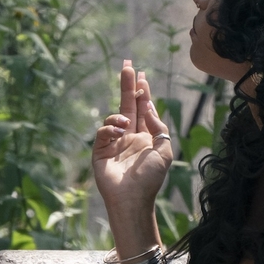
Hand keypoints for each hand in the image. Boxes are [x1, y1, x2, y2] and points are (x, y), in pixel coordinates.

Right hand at [92, 60, 174, 224]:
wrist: (133, 198)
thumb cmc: (151, 177)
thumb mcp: (164, 149)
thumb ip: (158, 126)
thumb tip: (148, 106)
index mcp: (145, 135)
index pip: (143, 108)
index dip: (142, 91)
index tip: (141, 74)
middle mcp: (129, 135)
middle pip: (127, 104)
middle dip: (127, 85)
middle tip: (127, 65)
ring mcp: (114, 142)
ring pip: (114, 117)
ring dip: (119, 114)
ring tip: (125, 123)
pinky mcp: (100, 151)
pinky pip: (103, 133)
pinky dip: (110, 129)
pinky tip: (118, 132)